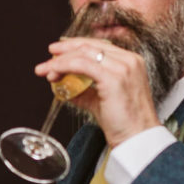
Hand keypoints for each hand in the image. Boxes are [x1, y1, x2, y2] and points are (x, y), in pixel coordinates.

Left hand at [35, 36, 160, 147]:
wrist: (136, 138)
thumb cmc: (123, 123)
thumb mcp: (101, 100)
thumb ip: (84, 90)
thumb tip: (65, 87)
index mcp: (129, 62)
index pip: (98, 46)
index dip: (75, 46)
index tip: (58, 52)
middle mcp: (128, 60)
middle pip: (89, 46)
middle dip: (64, 51)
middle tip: (47, 59)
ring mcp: (122, 67)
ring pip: (83, 54)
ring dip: (60, 61)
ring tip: (46, 71)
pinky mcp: (113, 78)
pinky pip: (81, 65)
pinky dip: (64, 67)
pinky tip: (55, 74)